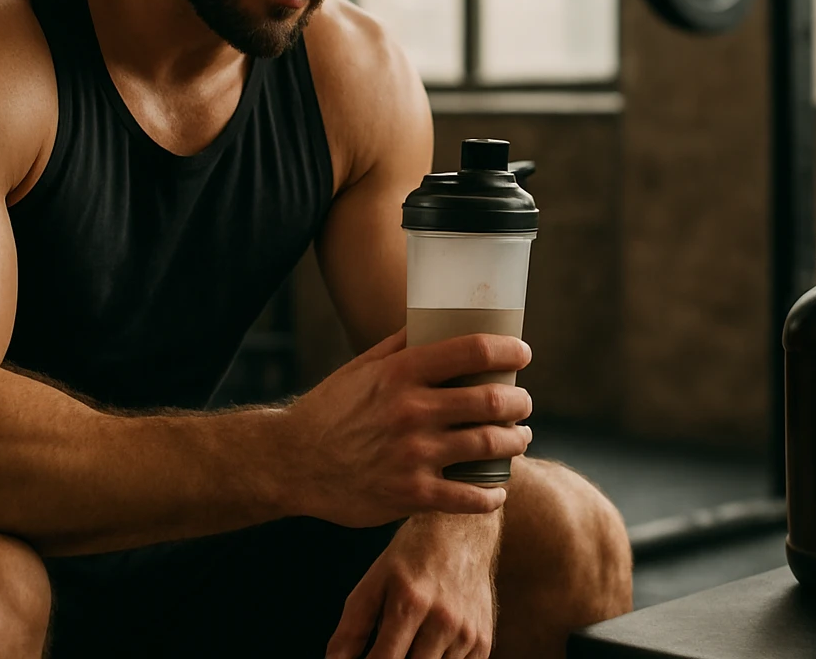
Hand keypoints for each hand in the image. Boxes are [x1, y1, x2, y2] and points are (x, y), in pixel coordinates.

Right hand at [279, 329, 533, 527]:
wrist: (292, 462)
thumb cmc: (329, 411)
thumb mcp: (360, 368)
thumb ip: (400, 346)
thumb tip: (434, 319)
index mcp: (401, 373)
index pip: (472, 350)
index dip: (508, 350)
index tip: (523, 353)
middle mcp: (411, 410)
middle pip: (491, 400)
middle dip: (519, 402)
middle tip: (523, 404)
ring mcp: (413, 454)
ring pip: (489, 445)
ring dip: (515, 442)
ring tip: (519, 439)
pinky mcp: (411, 494)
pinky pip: (469, 496)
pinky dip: (492, 494)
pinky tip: (497, 490)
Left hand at [327, 511, 500, 658]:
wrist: (462, 531)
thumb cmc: (411, 555)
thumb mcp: (374, 581)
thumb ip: (351, 627)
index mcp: (410, 603)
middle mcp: (443, 620)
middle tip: (383, 654)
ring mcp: (467, 633)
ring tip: (406, 647)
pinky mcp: (482, 641)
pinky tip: (427, 650)